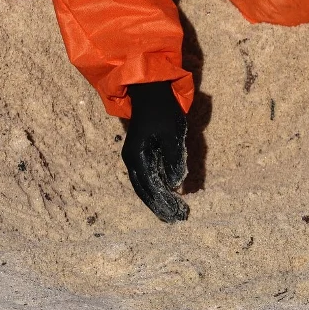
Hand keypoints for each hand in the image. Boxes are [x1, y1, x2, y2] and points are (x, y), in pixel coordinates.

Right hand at [122, 81, 189, 222]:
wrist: (150, 90)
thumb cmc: (162, 110)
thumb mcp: (171, 133)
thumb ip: (173, 157)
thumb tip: (175, 182)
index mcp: (136, 156)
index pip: (149, 186)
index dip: (162, 202)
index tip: (175, 214)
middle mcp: (132, 159)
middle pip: (145, 190)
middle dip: (160, 205)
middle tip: (176, 219)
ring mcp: (135, 156)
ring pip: (145, 184)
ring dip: (158, 198)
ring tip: (173, 212)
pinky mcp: (142, 152)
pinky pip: (148, 175)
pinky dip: (157, 186)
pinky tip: (168, 194)